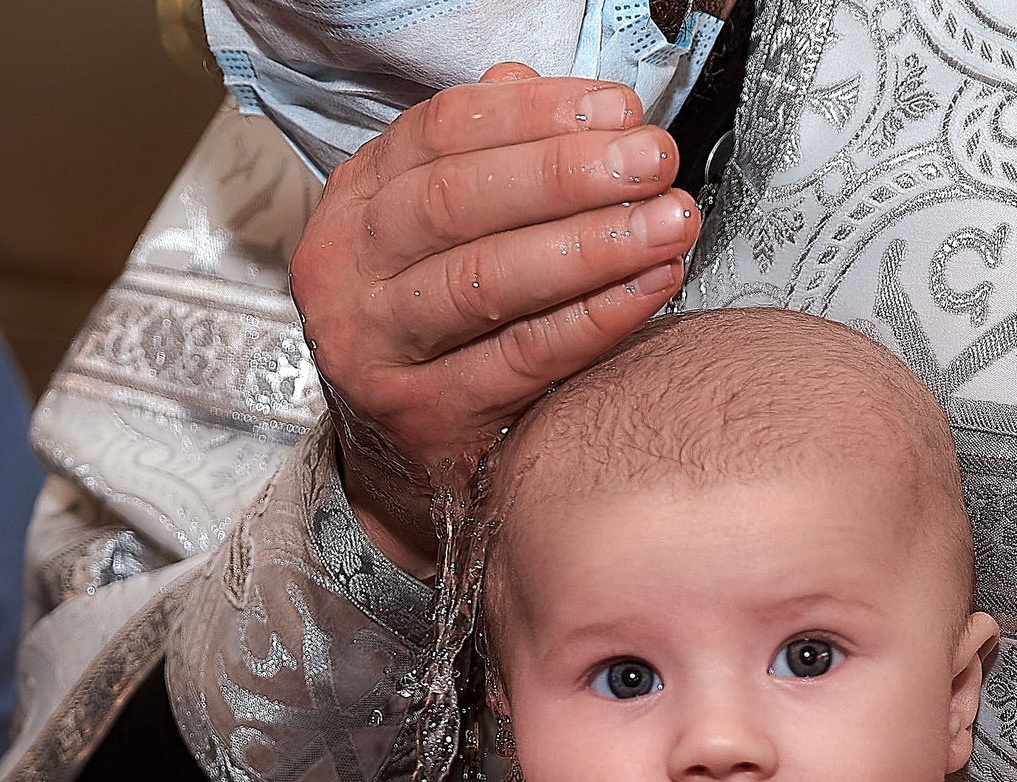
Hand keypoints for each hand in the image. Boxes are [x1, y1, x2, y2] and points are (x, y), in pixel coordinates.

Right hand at [291, 64, 700, 575]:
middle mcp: (349, 276)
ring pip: (487, 281)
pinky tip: (649, 287)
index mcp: (354, 208)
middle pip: (459, 202)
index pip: (441, 133)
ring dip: (591, 244)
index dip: (536, 115)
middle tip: (653, 160)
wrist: (398, 464)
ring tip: (668, 221)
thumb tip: (535, 83)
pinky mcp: (425, 419)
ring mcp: (379, 352)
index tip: (619, 110)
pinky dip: (593, 319)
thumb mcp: (433, 236)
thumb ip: (480, 155)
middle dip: (568, 174)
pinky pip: (522, 358)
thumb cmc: (436, 332)